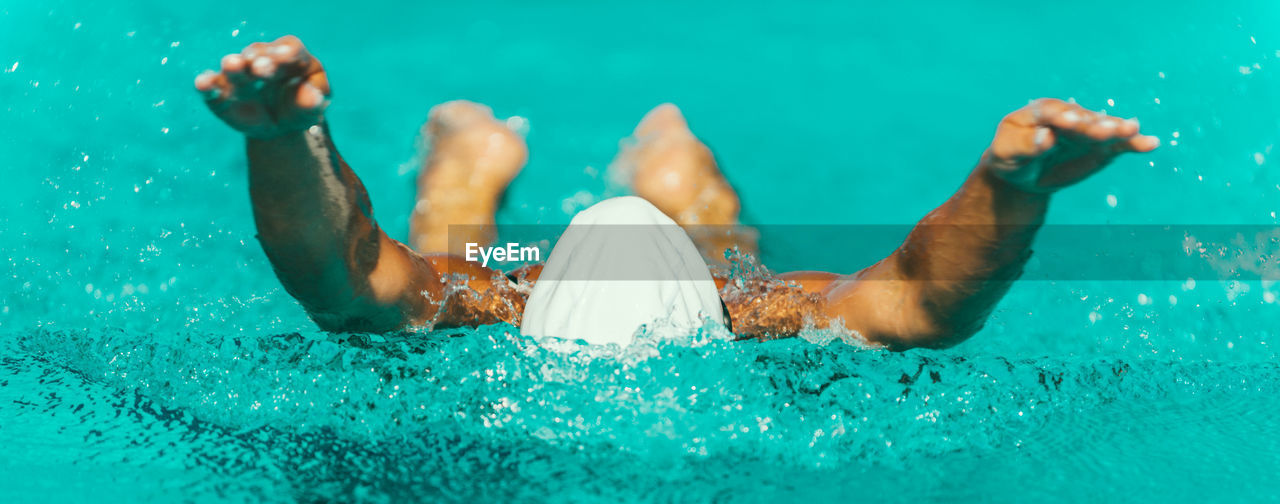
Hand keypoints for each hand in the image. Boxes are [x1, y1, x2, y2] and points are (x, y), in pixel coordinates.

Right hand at [194, 35, 330, 137]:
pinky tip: (203, 84)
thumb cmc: (301, 108)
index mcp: (290, 56)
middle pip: (260, 54)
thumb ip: (313, 101)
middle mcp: (261, 59)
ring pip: (235, 66)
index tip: (283, 58)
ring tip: (232, 65)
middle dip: (259, 60)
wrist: (281, 128)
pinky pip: (212, 87)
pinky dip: (206, 84)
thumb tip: (311, 97)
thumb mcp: (313, 107)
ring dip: (234, 66)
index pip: (289, 48)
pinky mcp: (221, 93)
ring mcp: (240, 75)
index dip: (285, 53)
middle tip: (259, 68)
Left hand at [984, 98, 1159, 192]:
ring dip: (1118, 129)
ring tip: (1132, 130)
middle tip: (1106, 130)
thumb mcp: (1007, 152)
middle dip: (1093, 125)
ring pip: (1104, 128)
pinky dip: (1134, 143)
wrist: (1025, 174)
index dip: (1061, 117)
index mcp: (1041, 111)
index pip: (1051, 112)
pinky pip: (1119, 143)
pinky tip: (1151, 144)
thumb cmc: (1012, 158)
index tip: (1069, 121)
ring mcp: (1087, 130)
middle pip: (1082, 119)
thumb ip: (1025, 145)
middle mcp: (1069, 115)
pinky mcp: (1102, 146)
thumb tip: (1046, 137)